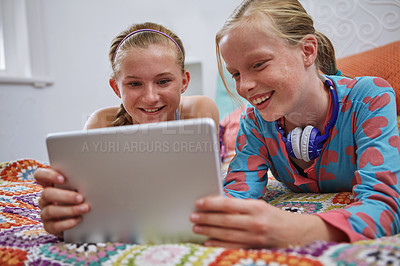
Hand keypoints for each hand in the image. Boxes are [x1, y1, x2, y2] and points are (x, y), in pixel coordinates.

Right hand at [34, 168, 89, 236]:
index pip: (40, 175)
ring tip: (84, 208)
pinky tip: (79, 219)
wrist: (84, 221)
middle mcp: (46, 198)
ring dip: (70, 209)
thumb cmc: (82, 198)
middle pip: (46, 194)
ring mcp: (45, 212)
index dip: (48, 175)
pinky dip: (68, 223)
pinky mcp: (50, 226)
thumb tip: (91, 178)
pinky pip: (54, 226)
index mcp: (51, 185)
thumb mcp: (80, 188)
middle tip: (81, 197)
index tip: (62, 179)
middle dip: (65, 196)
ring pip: (50, 210)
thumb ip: (79, 183)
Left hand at [190, 196, 344, 248]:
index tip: (199, 203)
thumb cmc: (274, 217)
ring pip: (226, 234)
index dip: (211, 203)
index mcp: (257, 208)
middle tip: (193, 216)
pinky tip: (208, 241)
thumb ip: (240, 205)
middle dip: (206, 218)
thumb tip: (217, 203)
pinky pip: (232, 247)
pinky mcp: (254, 249)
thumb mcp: (260, 205)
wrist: (297, 234)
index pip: (229, 204)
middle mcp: (256, 223)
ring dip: (208, 230)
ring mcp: (255, 238)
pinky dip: (218, 244)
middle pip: (225, 220)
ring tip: (196, 226)